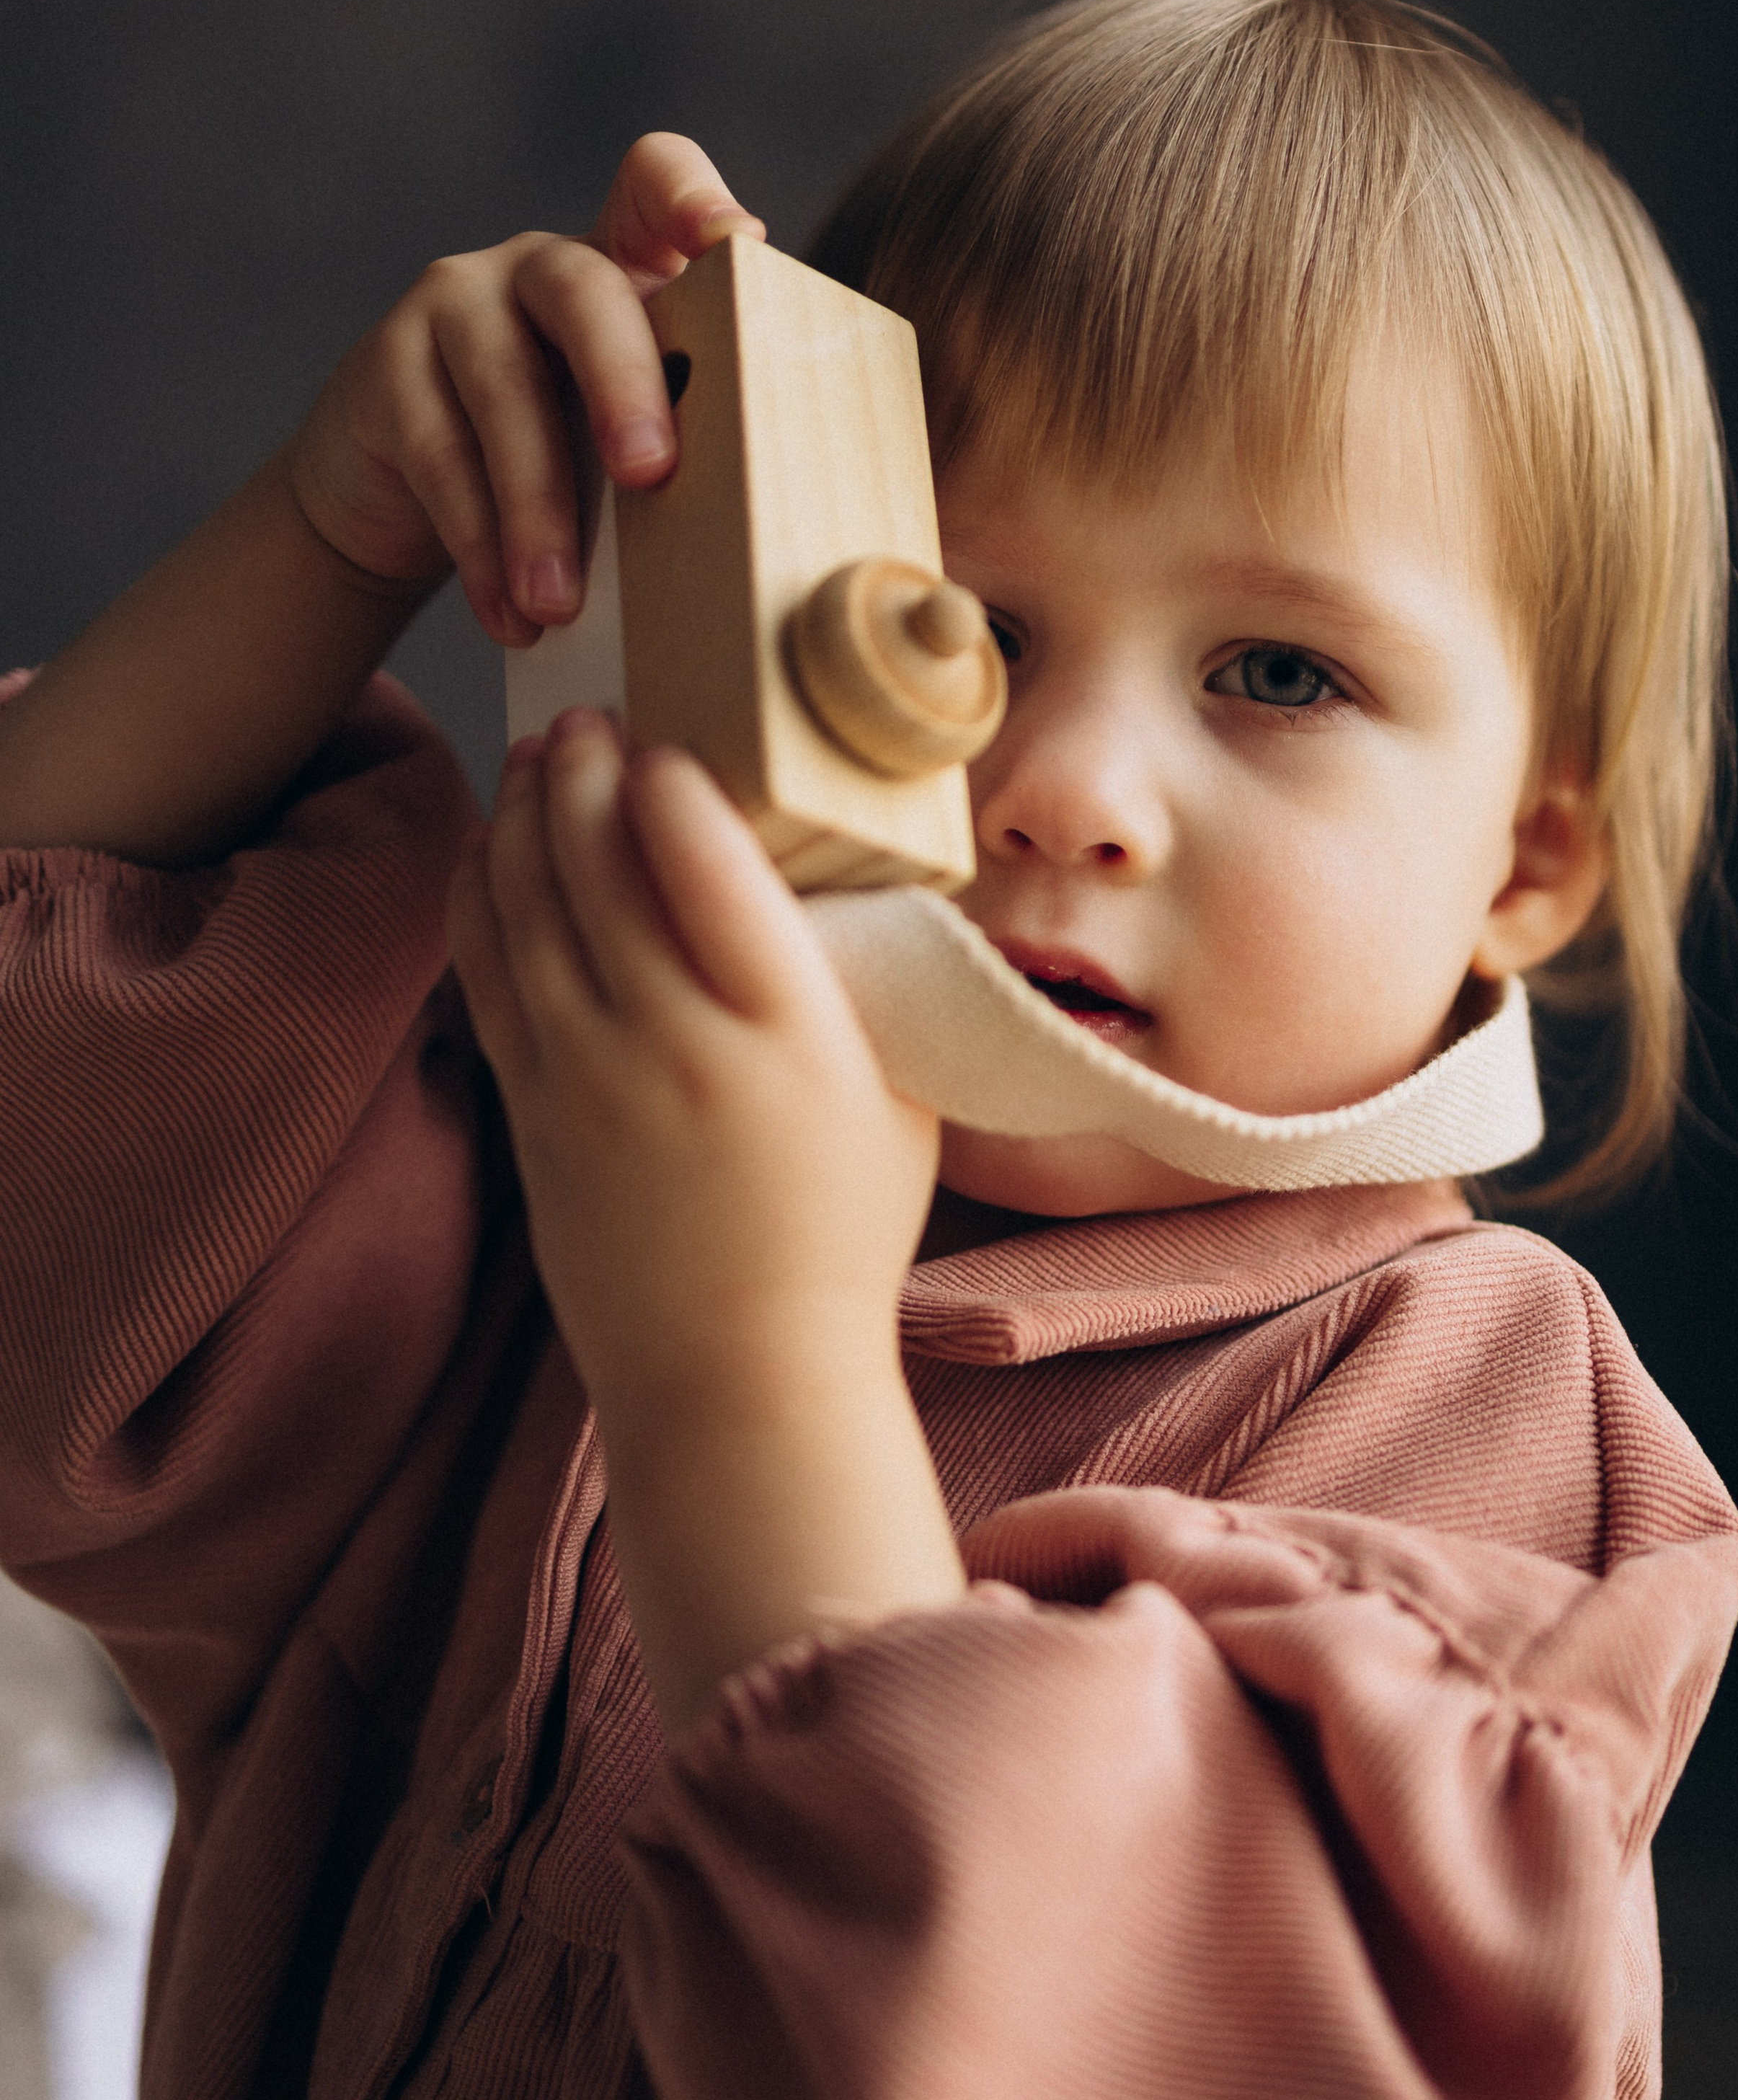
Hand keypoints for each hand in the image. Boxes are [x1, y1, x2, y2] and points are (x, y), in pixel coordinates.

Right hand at [288, 136, 764, 645]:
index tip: (737, 242)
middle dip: (623, 383)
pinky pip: (439, 459)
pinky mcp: (386, 371)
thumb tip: (781, 508)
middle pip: (583, 292)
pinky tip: (512, 616)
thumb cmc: (557, 459)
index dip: (690, 196)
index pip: (652, 182)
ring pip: (502, 393)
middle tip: (651, 474)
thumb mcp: (626, 429)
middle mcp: (536, 268)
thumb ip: (689, 426)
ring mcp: (452, 306)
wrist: (401, 494)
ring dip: (536, 507)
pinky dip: (480, 549)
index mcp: (618, 265)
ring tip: (560, 602)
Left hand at [446, 709, 962, 1723]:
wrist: (738, 1379)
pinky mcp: (530, 1111)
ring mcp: (587, 1076)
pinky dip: (481, 895)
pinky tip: (489, 849)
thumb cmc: (838, 1236)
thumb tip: (829, 881)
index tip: (666, 740)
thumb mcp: (895, 1095)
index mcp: (786, 1027)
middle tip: (587, 720)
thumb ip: (858, 985)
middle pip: (596, 862)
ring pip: (527, 905)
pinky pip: (486, 972)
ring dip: (523, 816)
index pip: (704, 860)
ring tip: (536, 759)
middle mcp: (675, 1039)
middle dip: (580, 770)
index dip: (669, 780)